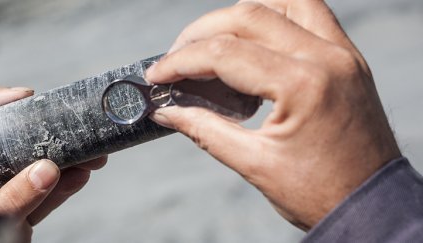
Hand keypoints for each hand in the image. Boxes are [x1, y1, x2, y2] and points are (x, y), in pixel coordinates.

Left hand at [0, 87, 106, 241]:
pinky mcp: (17, 216)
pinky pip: (43, 195)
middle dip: (41, 132)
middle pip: (4, 141)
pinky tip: (83, 175)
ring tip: (92, 155)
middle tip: (69, 123)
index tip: (24, 97)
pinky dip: (64, 186)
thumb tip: (47, 168)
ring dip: (63, 160)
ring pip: (31, 168)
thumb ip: (11, 203)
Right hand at [145, 0, 399, 229]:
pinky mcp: (347, 58)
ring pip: (281, 3)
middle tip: (175, 59)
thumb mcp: (254, 164)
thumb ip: (204, 129)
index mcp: (303, 86)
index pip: (225, 54)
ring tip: (209, 42)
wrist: (370, 204)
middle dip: (200, 33)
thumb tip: (166, 110)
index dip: (181, 61)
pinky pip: (309, 13)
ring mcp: (342, 53)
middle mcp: (326, 58)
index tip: (157, 75)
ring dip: (238, 16)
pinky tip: (252, 35)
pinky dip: (275, 14)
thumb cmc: (319, 193)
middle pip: (248, 17)